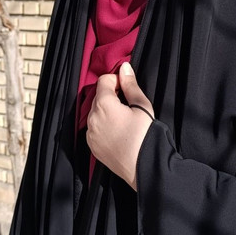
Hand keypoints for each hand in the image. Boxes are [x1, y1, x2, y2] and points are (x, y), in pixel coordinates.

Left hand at [86, 62, 153, 188]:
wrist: (143, 167)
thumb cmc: (145, 135)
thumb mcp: (142, 106)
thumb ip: (131, 85)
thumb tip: (124, 67)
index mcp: (103, 104)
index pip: (104, 80)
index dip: (116, 80)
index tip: (127, 88)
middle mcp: (92, 117)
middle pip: (98, 96)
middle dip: (111, 96)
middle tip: (128, 104)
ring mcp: (90, 133)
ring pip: (95, 113)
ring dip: (106, 111)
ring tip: (124, 120)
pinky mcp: (92, 145)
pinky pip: (94, 128)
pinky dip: (103, 125)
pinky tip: (118, 132)